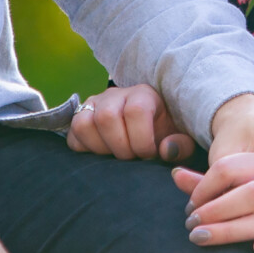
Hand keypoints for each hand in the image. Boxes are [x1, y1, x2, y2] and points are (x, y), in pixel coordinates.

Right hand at [67, 84, 192, 161]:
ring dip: (99, 147)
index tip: (149, 155)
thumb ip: (180, 145)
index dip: (142, 139)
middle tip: (131, 158)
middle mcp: (116, 95)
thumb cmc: (165, 133)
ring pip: (83, 123)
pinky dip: (84, 149)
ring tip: (115, 156)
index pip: (135, 111)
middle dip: (120, 146)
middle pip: (106, 117)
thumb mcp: (180, 138)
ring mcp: (95, 105)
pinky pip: (73, 134)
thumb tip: (165, 150)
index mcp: (144, 95)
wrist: (149, 127)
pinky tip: (102, 153)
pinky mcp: (80, 117)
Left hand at [171, 149, 253, 252]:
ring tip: (202, 238)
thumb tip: (174, 174)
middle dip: (216, 212)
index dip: (202, 189)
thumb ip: (206, 178)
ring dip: (231, 232)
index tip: (189, 206)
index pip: (227, 169)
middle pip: (249, 195)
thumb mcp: (235, 170)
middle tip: (191, 226)